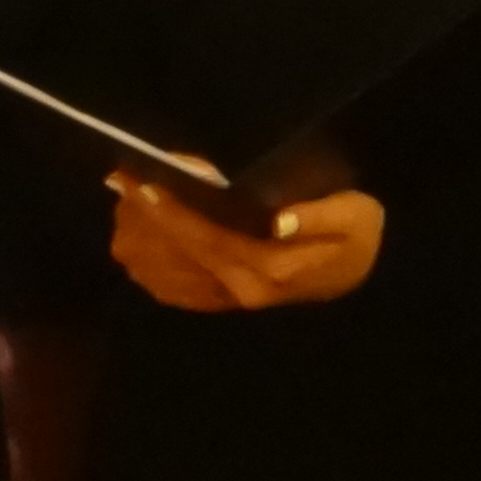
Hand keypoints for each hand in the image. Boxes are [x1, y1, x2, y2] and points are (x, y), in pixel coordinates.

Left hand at [107, 175, 384, 311]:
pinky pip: (164, 285)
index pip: (211, 238)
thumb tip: (280, 219)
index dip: (175, 212)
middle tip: (123, 179)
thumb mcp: (356, 218)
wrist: (354, 277)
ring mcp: (224, 300)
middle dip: (146, 215)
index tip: (146, 184)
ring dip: (138, 233)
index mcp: (271, 269)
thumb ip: (321, 217)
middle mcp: (240, 290)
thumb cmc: (354, 238)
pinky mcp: (212, 301)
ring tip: (126, 195)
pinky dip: (143, 256)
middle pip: (178, 253)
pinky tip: (134, 226)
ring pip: (162, 271)